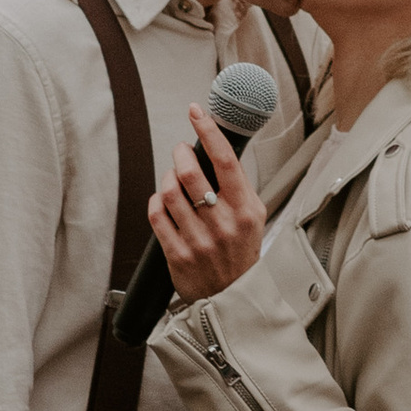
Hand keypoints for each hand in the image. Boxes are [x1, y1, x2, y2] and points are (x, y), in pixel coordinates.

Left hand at [151, 114, 265, 303]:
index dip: (208, 131)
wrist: (233, 298)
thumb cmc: (242, 254)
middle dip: (180, 154)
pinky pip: (156, 215)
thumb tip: (217, 149)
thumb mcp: (255, 217)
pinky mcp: (177, 254)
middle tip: (180, 152)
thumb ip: (238, 186)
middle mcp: (222, 224)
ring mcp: (199, 240)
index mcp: (245, 210)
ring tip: (173, 178)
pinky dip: (156, 201)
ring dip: (167, 177)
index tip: (197, 113)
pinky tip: (163, 201)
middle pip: (190, 172)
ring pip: (169, 191)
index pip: (226, 160)